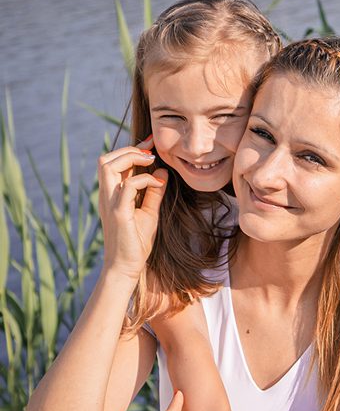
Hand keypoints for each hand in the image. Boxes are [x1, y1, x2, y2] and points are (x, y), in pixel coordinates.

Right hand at [98, 137, 167, 280]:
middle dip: (128, 149)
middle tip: (151, 152)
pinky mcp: (118, 213)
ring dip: (130, 158)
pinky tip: (157, 183)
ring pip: (108, 166)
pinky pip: (127, 186)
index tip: (151, 143)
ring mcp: (110, 203)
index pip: (115, 163)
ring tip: (151, 162)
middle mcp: (106, 195)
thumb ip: (153, 192)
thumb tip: (161, 172)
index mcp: (111, 194)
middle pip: (106, 159)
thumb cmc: (136, 242)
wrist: (127, 267)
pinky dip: (144, 179)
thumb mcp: (149, 212)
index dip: (132, 149)